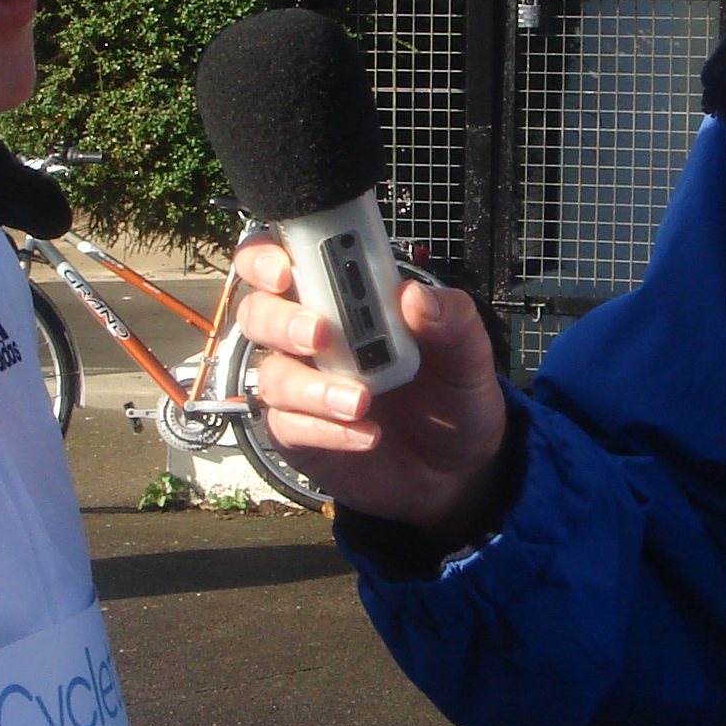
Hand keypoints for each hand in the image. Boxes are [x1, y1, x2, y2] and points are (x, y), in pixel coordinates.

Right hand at [232, 239, 507, 531]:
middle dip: (280, 320)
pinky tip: (365, 435)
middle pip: (257, 311)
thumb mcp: (468, 354)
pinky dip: (324, 429)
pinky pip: (286, 426)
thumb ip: (452, 319)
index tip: (285, 268)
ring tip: (361, 401)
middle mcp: (313, 336)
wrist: (456, 468)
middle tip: (319, 336)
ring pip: (271, 374)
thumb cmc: (452, 396)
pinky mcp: (299, 433)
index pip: (285, 259)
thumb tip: (415, 297)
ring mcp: (302, 386)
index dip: (267, 256)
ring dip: (311, 387)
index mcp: (345, 299)